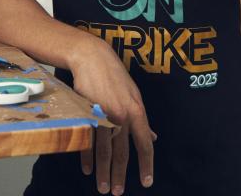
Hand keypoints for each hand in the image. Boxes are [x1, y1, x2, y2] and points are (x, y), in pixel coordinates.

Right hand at [70, 38, 155, 194]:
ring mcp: (105, 115)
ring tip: (103, 188)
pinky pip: (88, 141)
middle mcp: (123, 115)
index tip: (146, 181)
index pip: (145, 145)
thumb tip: (153, 137)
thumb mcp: (134, 95)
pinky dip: (87, 157)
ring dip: (103, 172)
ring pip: (104, 151)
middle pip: (122, 153)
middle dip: (120, 175)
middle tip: (117, 192)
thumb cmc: (114, 75)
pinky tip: (88, 169)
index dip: (147, 165)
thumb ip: (142, 119)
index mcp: (137, 112)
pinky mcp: (88, 114)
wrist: (92, 57)